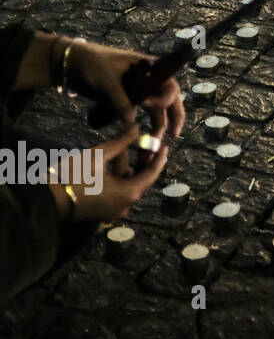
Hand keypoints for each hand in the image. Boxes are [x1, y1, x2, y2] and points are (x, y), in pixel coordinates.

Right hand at [49, 125, 170, 222]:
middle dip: (144, 162)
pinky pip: (118, 193)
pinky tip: (114, 165)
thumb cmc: (72, 176)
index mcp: (128, 193)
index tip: (164, 145)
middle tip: (147, 145)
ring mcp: (113, 211)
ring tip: (128, 150)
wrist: (44, 199)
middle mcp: (125, 206)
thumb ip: (121, 141)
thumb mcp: (98, 155)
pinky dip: (120, 179)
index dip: (159, 157)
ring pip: (129, 186)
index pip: (152, 173)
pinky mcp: (102, 212)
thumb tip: (136, 126)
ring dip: (129, 169)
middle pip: (141, 180)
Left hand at [70, 41, 184, 138]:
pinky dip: (142, 124)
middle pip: (168, 98)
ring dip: (157, 124)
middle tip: (173, 135)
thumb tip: (130, 123)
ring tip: (154, 142)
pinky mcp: (127, 98)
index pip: (168, 85)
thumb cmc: (92, 65)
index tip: (146, 106)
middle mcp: (149, 78)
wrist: (71, 64)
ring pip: (155, 108)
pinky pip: (140, 112)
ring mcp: (139, 89)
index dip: (164, 98)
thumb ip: (120, 101)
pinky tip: (143, 138)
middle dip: (172, 117)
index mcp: (150, 67)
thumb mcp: (107, 82)